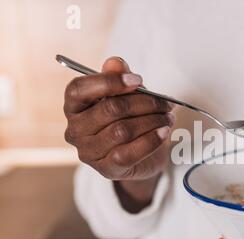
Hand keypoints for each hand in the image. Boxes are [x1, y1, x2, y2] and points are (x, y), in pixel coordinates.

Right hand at [63, 57, 174, 210]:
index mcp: (74, 106)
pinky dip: (151, 140)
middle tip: (165, 102)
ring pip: (122, 131)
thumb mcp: (126, 96)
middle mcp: (74, 130)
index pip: (80, 89)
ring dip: (152, 121)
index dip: (109, 82)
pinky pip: (129, 153)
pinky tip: (164, 132)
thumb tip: (115, 62)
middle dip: (144, 103)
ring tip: (168, 117)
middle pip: (110, 109)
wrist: (140, 158)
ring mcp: (88, 152)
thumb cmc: (129, 120)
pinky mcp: (106, 169)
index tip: (138, 81)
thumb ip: (119, 77)